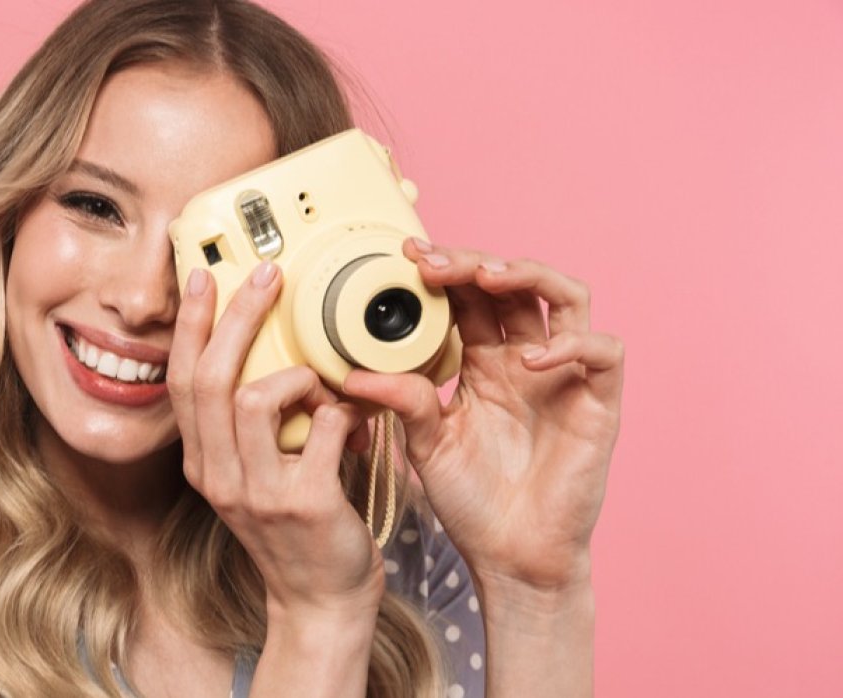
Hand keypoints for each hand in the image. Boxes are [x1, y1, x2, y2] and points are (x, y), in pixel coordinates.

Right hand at [168, 263, 382, 617]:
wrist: (321, 600)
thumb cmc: (297, 528)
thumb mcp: (255, 474)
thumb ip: (251, 425)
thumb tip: (270, 355)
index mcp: (203, 463)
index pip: (182, 381)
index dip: (192, 326)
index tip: (204, 279)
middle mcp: (219, 476)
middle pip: (211, 379)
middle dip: (237, 317)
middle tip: (269, 278)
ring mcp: (258, 492)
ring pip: (256, 398)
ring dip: (298, 376)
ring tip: (324, 388)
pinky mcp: (304, 502)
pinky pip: (322, 427)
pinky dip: (343, 412)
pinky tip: (355, 424)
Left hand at [343, 239, 624, 593]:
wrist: (511, 558)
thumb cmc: (473, 502)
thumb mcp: (427, 445)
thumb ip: (402, 402)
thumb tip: (353, 374)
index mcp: (485, 362)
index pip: (471, 297)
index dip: (445, 270)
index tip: (406, 257)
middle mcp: (527, 359)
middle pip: (514, 283)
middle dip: (474, 262)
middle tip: (433, 262)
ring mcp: (566, 377)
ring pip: (567, 297)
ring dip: (529, 275)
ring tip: (486, 276)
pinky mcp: (599, 404)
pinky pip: (603, 351)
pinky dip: (572, 342)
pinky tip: (530, 357)